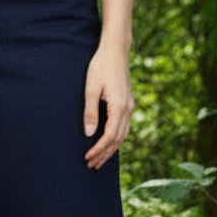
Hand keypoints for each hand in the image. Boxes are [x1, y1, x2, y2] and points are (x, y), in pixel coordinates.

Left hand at [83, 43, 132, 169]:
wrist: (115, 50)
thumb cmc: (100, 67)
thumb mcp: (91, 89)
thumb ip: (90, 112)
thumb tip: (89, 134)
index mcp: (119, 107)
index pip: (109, 136)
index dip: (98, 149)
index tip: (87, 158)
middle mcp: (128, 109)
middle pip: (118, 140)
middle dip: (104, 154)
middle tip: (91, 166)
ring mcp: (129, 106)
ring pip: (123, 135)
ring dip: (111, 148)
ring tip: (99, 159)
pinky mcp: (127, 103)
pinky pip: (124, 127)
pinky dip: (116, 139)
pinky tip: (108, 143)